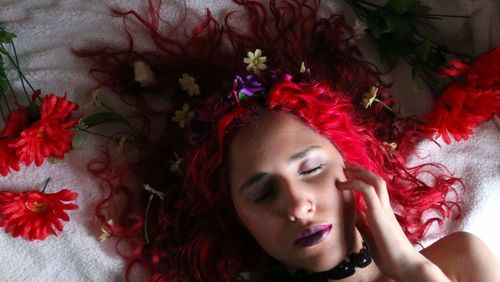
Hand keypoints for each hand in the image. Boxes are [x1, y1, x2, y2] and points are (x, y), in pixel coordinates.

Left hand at [336, 164, 449, 281]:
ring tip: (346, 169)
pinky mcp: (380, 215)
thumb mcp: (370, 236)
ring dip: (360, 173)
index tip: (348, 174)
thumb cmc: (389, 254)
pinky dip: (356, 185)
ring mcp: (384, 210)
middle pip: (376, 180)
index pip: (374, 189)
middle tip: (346, 165)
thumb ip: (363, 224)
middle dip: (361, 170)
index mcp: (383, 212)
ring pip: (376, 182)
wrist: (406, 266)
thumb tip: (353, 215)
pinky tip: (344, 185)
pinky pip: (368, 192)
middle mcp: (385, 207)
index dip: (362, 179)